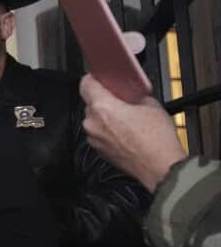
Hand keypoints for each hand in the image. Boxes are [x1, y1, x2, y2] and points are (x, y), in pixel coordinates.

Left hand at [79, 74, 186, 192]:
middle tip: (123, 100)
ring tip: (129, 120)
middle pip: (91, 103)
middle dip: (105, 100)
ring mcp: (93, 138)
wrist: (161, 168)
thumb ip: (134, 95)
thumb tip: (130, 93)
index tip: (101, 78)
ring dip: (107, 117)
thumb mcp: (151, 105)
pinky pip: (100, 134)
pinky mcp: (99, 151)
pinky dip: (109, 131)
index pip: (85, 84)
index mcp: (102, 108)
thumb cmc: (157, 139)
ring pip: (95, 120)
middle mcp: (92, 123)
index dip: (93, 79)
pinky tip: (127, 133)